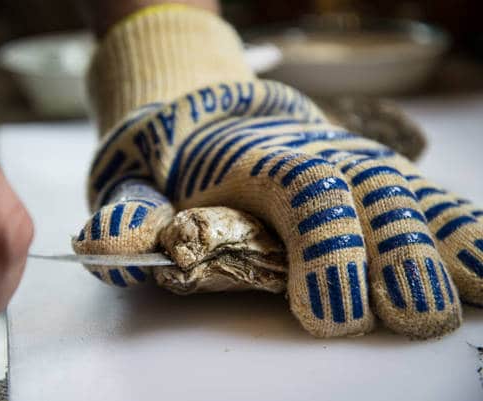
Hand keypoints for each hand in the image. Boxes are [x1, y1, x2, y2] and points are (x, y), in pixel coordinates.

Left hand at [74, 80, 482, 338]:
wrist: (216, 115)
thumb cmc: (181, 162)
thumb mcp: (142, 181)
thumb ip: (130, 214)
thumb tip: (104, 244)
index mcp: (261, 160)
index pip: (305, 195)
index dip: (325, 250)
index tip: (331, 315)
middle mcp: (320, 156)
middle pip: (372, 199)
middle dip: (397, 259)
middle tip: (412, 318)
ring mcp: (355, 165)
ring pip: (412, 197)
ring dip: (446, 245)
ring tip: (474, 293)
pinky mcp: (378, 180)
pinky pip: (430, 199)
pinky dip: (464, 230)